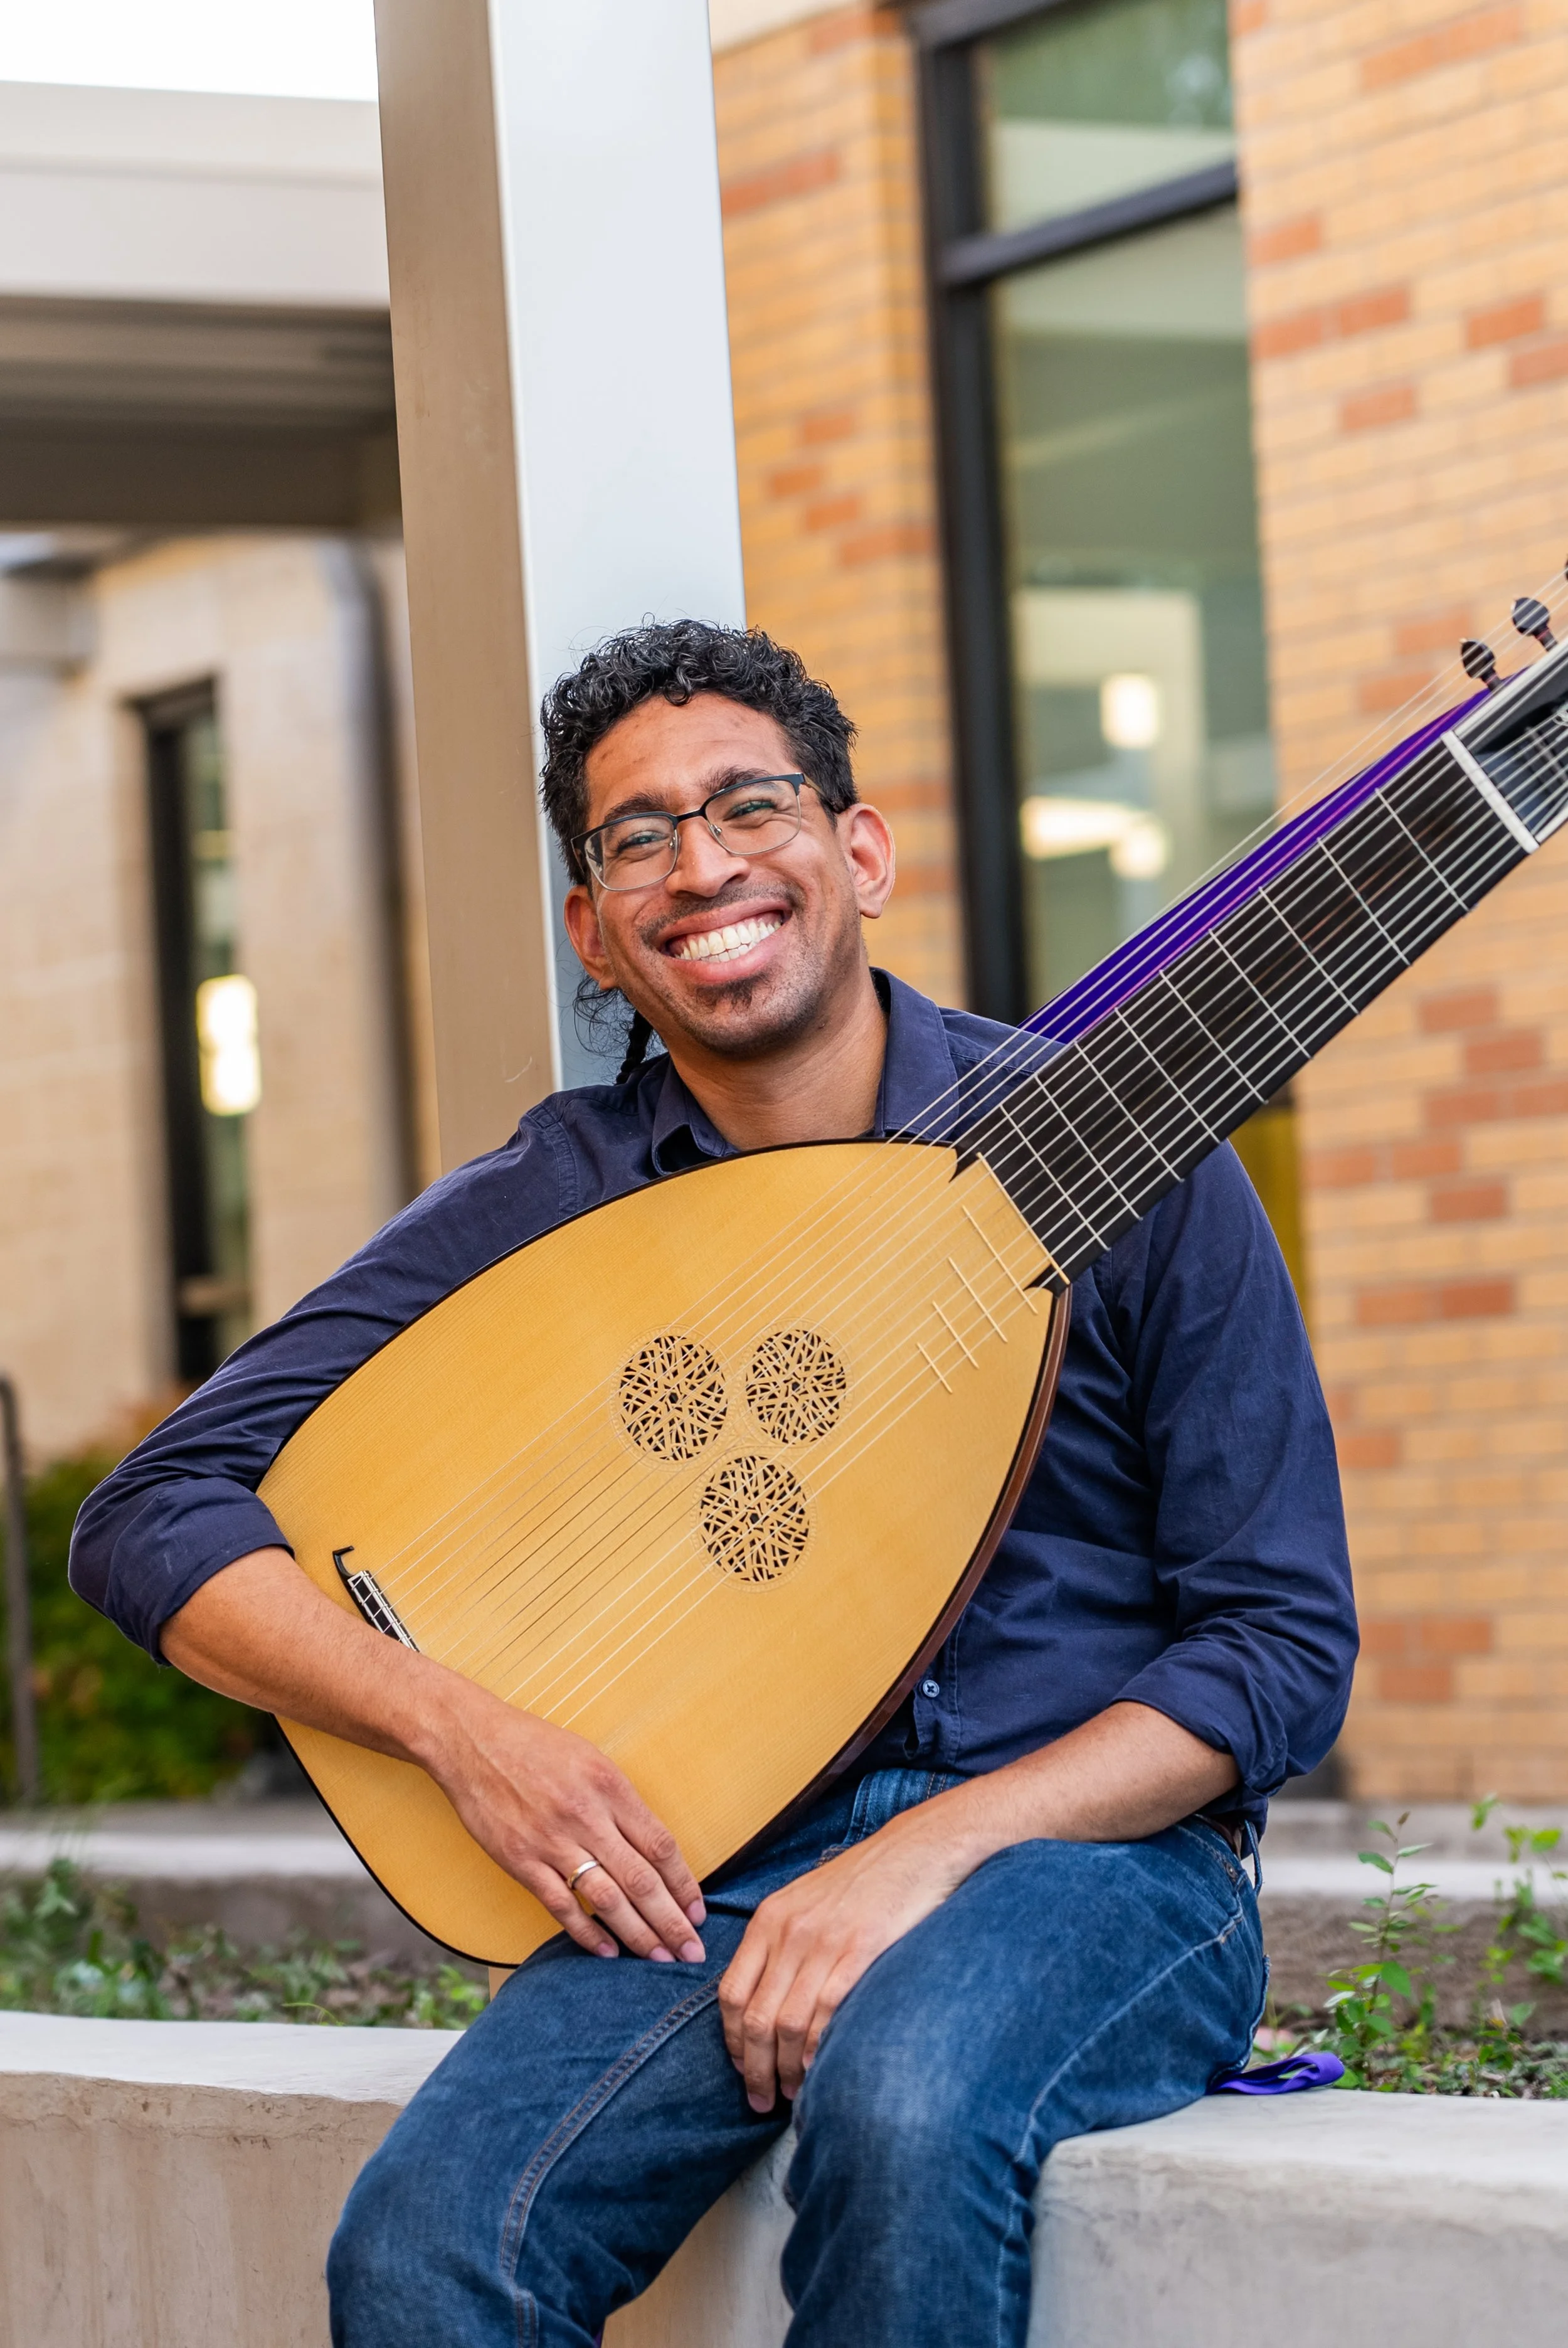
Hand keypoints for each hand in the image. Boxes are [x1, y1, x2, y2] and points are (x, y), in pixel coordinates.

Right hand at [420, 1681, 707, 1963]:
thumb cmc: (535, 1746)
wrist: (472, 1742)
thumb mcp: (591, 1759)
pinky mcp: (520, 1861)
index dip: (684, 1883)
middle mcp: (585, 1816)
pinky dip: (586, 1934)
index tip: (698, 1910)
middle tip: (693, 1952)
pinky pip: (560, 1905)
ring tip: (660, 1959)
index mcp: (609, 1786)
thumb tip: (655, 1849)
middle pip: (640, 1879)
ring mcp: (551, 1842)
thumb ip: (622, 1802)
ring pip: (606, 1899)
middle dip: (672, 1920)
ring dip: (638, 1934)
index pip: (660, 1845)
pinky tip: (608, 1952)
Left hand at [719, 1805, 970, 2108]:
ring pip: (787, 2023)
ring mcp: (824, 1941)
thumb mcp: (807, 1901)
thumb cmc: (865, 1881)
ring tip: (792, 2094)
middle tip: (760, 2100)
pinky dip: (818, 2049)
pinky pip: (826, 2012)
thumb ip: (782, 1943)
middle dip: (753, 2068)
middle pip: (755, 2017)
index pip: (731, 1993)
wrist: (918, 1849)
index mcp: (770, 1919)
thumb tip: (766, 2000)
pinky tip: (820, 2070)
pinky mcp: (861, 1950)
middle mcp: (789, 1931)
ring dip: (785, 2069)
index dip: (732, 2041)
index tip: (741, 2068)